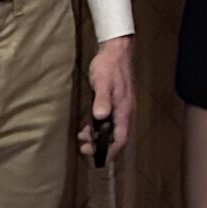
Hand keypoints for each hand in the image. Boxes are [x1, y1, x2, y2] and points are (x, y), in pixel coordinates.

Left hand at [79, 35, 132, 160]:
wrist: (116, 49)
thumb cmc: (109, 66)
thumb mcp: (102, 83)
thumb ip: (102, 100)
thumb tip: (100, 117)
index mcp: (123, 110)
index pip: (120, 139)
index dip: (109, 152)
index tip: (96, 158)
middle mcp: (124, 111)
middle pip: (117, 137)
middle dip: (101, 146)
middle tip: (83, 146)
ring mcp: (121, 106)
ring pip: (112, 130)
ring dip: (98, 137)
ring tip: (82, 136)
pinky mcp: (116, 101)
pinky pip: (109, 121)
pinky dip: (99, 127)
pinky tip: (88, 124)